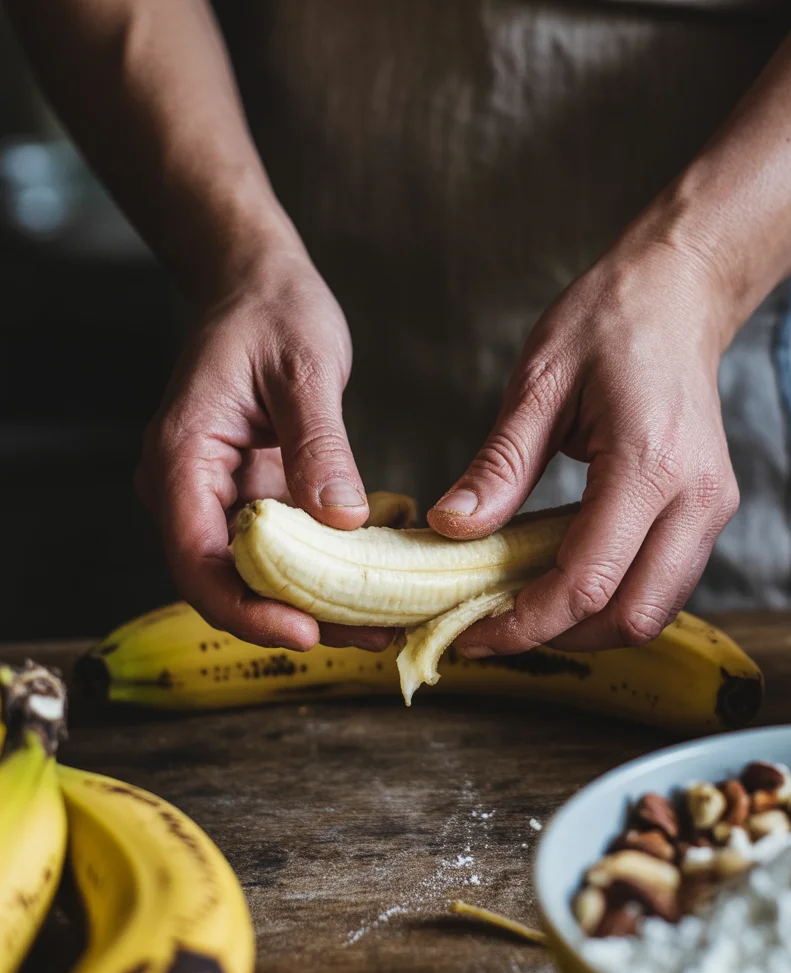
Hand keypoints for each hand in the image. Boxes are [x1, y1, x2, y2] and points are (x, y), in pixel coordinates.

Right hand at [136, 248, 392, 652]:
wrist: (254, 287)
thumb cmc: (272, 313)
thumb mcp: (304, 369)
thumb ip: (319, 445)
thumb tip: (341, 521)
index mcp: (181, 457)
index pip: (195, 559)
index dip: (245, 609)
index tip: (306, 632)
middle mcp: (184, 488)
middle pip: (222, 582)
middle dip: (289, 619)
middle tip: (369, 637)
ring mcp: (212, 497)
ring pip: (249, 575)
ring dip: (310, 604)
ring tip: (380, 625)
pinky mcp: (243, 498)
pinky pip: (273, 552)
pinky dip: (317, 574)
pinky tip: (370, 585)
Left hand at [427, 238, 739, 654]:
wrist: (678, 293)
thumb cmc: (607, 321)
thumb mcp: (538, 383)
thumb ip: (499, 465)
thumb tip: (451, 528)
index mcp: (649, 464)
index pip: (586, 582)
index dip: (525, 623)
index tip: (471, 635)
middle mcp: (696, 499)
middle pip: (632, 617)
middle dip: (560, 638)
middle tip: (494, 627)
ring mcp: (712, 509)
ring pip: (654, 611)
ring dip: (590, 626)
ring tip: (524, 608)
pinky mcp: (710, 512)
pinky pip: (664, 584)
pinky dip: (614, 599)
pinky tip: (564, 580)